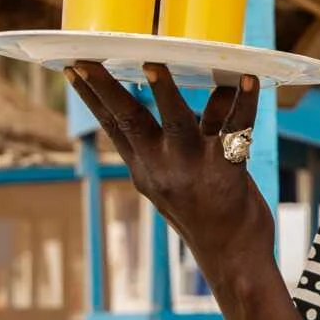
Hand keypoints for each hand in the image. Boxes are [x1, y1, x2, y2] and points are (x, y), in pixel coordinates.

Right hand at [64, 62, 276, 294]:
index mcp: (145, 167)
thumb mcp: (186, 171)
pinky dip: (244, 101)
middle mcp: (161, 167)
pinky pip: (237, 127)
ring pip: (175, 121)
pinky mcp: (226, 171)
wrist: (234, 258)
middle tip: (86, 61)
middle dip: (106, 89)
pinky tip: (248, 78)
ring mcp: (191, 169)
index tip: (72, 68)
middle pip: (129, 120)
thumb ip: (198, 125)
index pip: (112, 126)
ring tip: (154, 65)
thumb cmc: (210, 209)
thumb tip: (221, 84)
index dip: (91, 97)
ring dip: (165, 91)